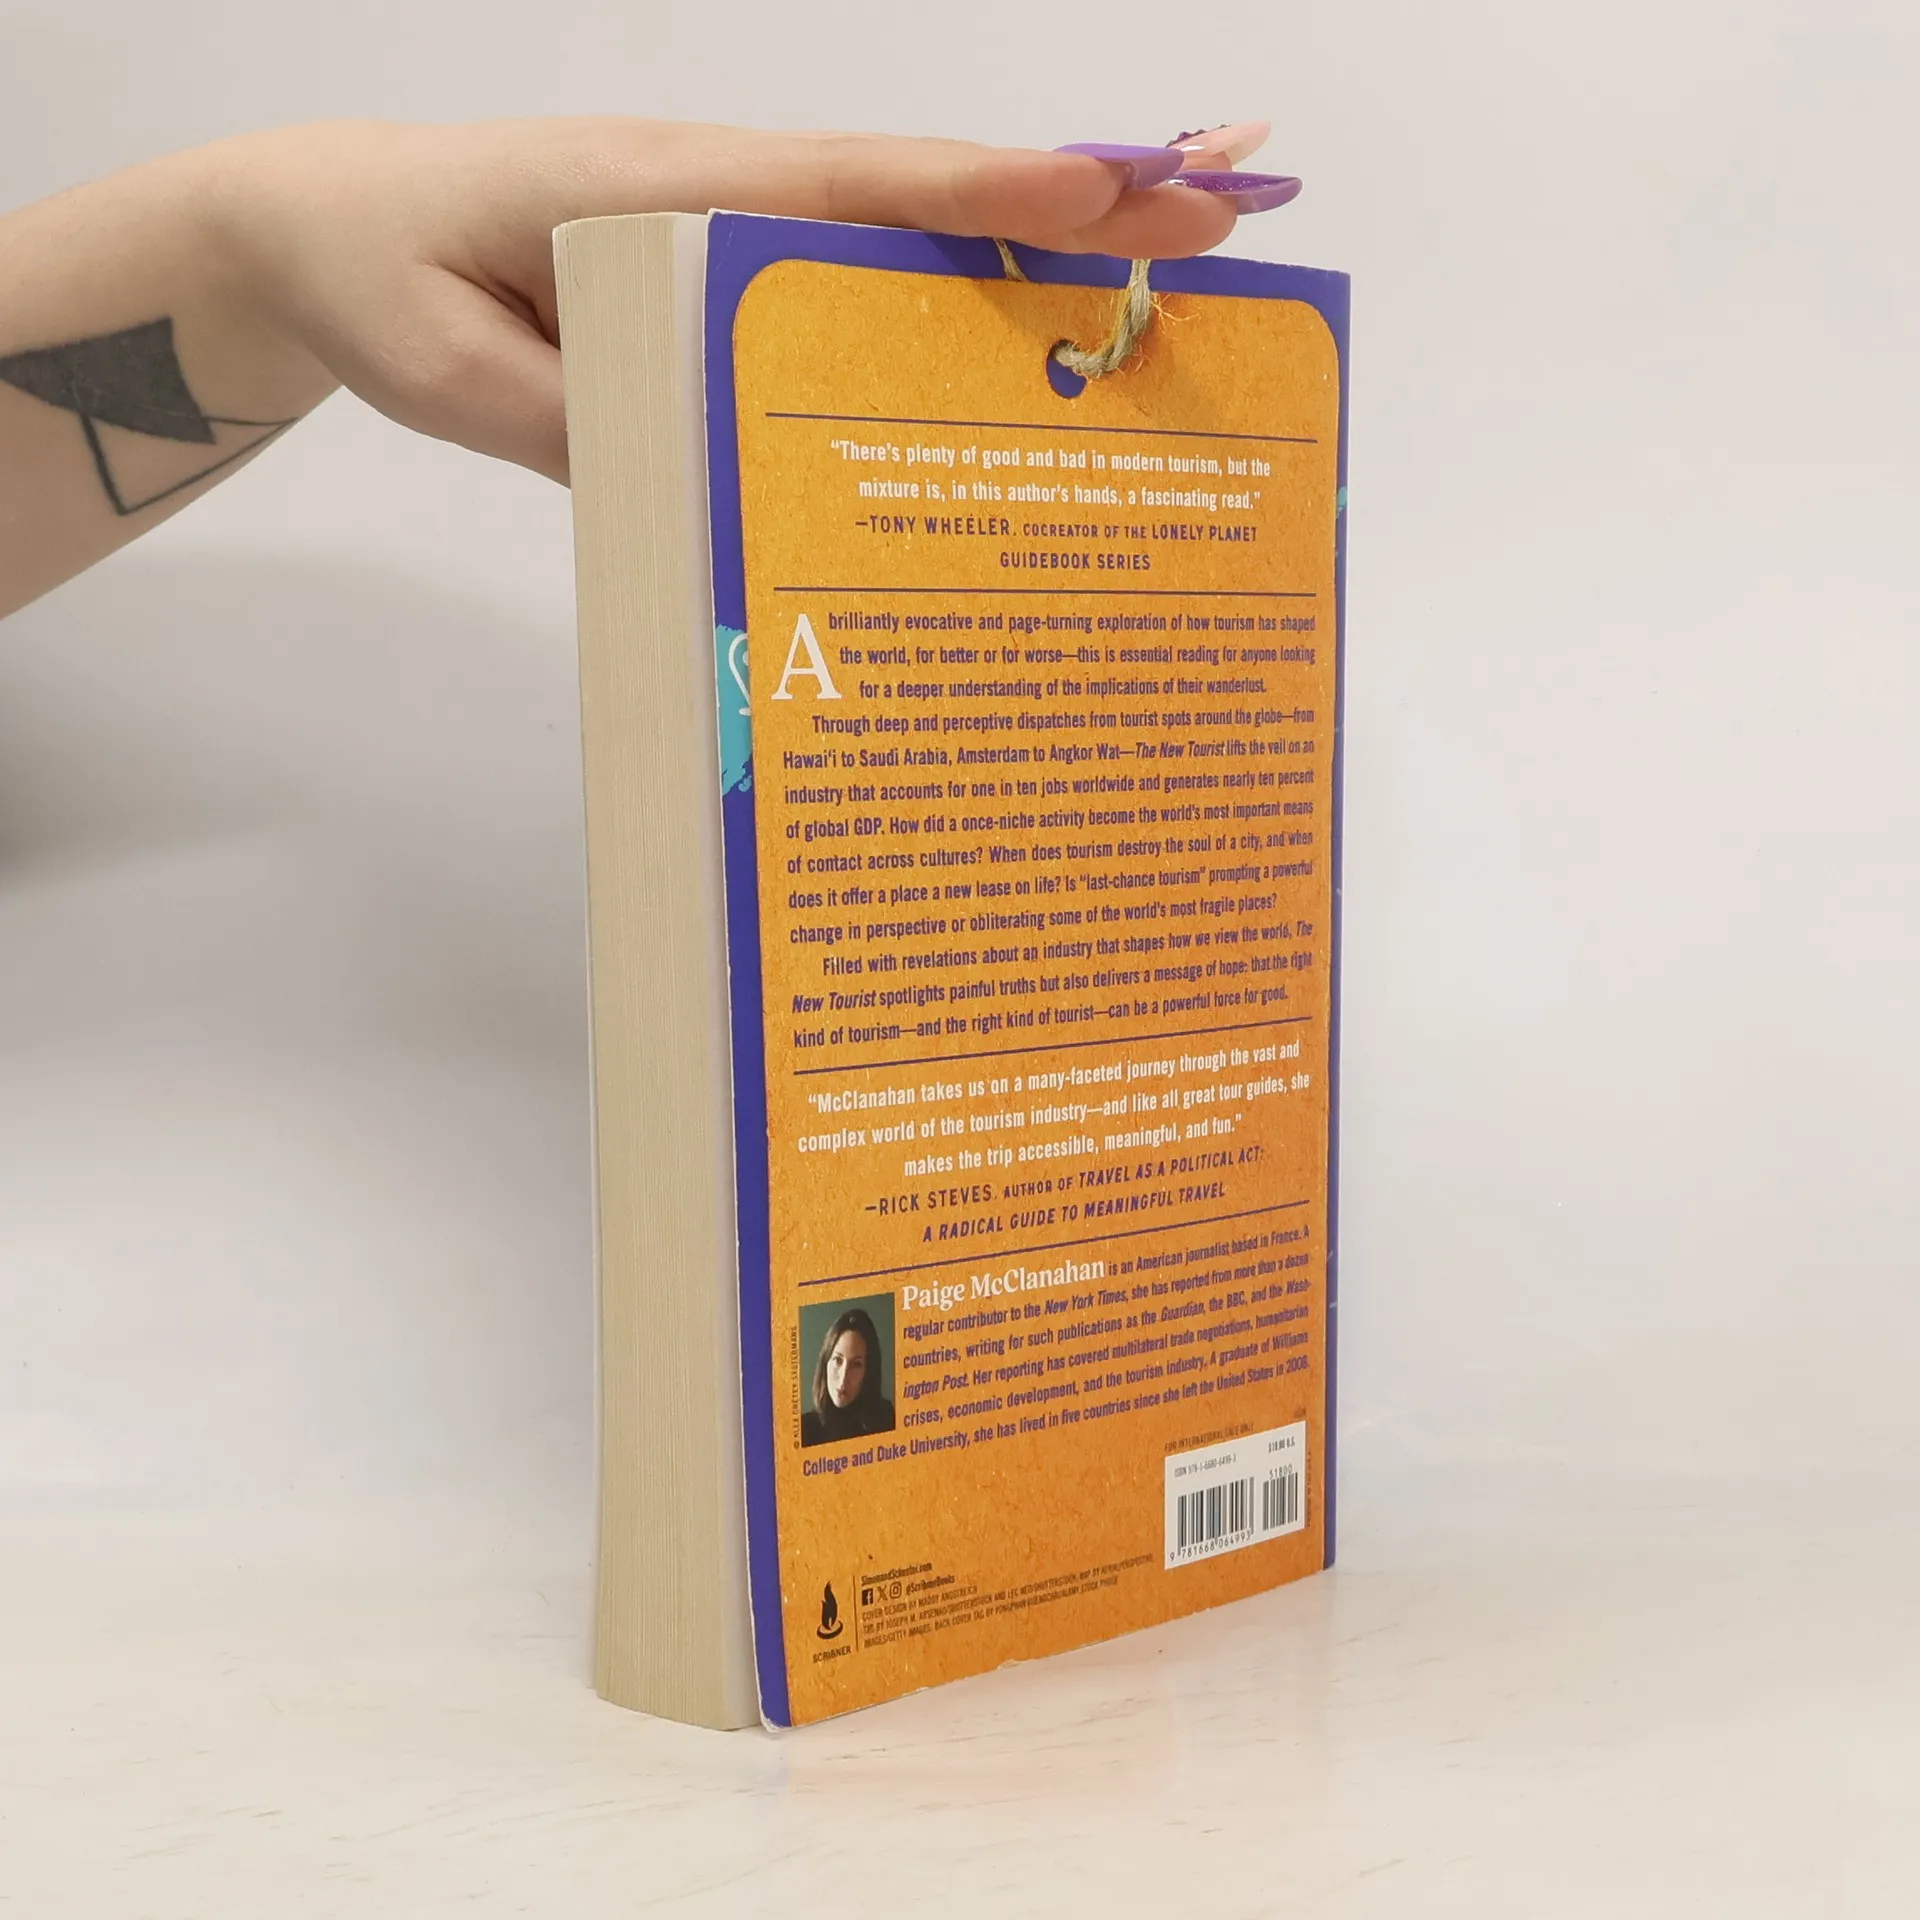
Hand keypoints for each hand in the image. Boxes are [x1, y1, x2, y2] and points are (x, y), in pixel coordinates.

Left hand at [208, 119, 1244, 484]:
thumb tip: (726, 480)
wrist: (322, 226)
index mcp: (665, 195)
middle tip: (1229, 205)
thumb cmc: (382, 275)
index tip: (1112, 195)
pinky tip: (1036, 314)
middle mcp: (725, 191)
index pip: (853, 187)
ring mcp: (735, 223)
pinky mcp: (729, 264)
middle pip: (925, 193)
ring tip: (1182, 243)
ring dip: (1047, 235)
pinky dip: (964, 276)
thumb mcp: (459, 375)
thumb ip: (586, 424)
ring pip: (912, 225)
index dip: (989, 196)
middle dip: (1081, 198)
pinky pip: (860, 268)